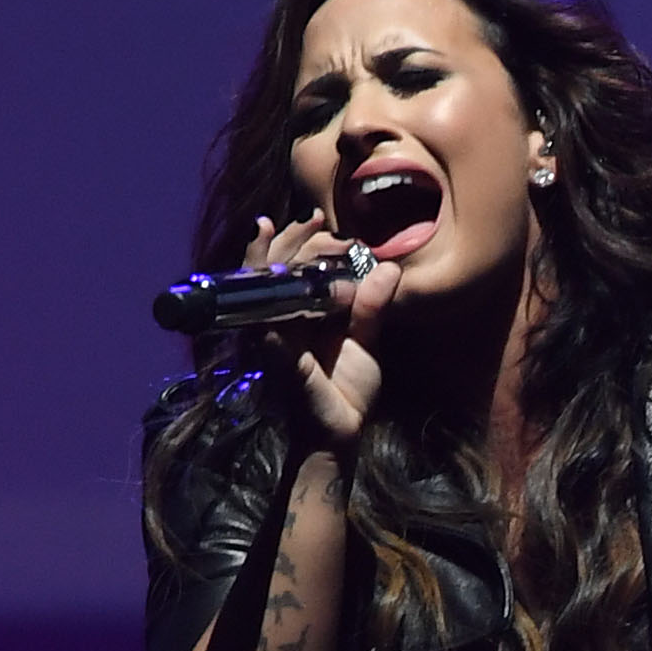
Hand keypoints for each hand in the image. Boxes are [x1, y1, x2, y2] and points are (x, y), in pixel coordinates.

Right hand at [237, 209, 395, 449]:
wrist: (340, 432)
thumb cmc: (347, 389)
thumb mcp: (365, 340)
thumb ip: (372, 305)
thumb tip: (390, 267)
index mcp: (301, 314)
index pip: (288, 269)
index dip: (295, 241)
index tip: (314, 218)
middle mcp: (282, 322)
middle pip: (269, 270)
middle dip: (285, 239)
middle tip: (309, 219)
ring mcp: (274, 338)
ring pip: (261, 288)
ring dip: (273, 258)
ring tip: (285, 231)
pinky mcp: (279, 357)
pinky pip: (268, 325)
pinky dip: (272, 298)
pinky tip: (278, 277)